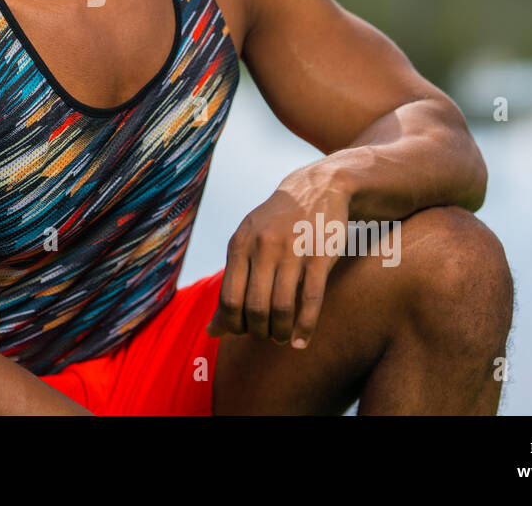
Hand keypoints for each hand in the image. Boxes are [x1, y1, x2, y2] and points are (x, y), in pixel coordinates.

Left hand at [206, 162, 351, 347]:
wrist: (316, 189)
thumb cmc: (275, 224)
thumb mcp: (247, 244)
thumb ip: (231, 285)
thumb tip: (211, 332)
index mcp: (240, 243)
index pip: (229, 298)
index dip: (233, 324)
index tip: (242, 331)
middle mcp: (263, 246)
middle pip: (255, 307)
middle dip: (258, 331)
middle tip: (264, 336)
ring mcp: (293, 249)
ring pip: (282, 307)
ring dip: (281, 332)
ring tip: (282, 338)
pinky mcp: (320, 254)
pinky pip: (311, 300)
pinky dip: (305, 327)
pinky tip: (301, 341)